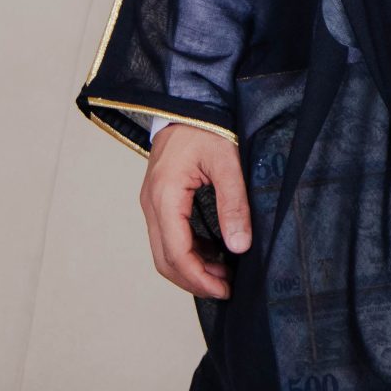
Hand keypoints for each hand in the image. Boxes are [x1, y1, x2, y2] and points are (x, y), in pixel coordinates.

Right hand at [141, 123, 249, 299]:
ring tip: (223, 275)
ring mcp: (153, 202)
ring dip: (190, 268)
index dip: (199, 278)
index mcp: (165, 196)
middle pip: (165, 259)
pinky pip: (168, 235)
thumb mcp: (228, 161)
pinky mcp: (160, 199)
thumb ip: (234, 203)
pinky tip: (213, 253)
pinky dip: (188, 251)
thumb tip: (239, 246)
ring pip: (164, 250)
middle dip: (194, 279)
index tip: (224, 290)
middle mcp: (152, 204)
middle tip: (226, 289)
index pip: (175, 253)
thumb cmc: (207, 125)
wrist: (188, 101)